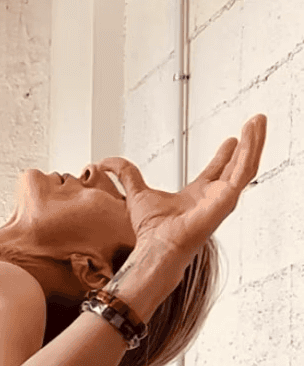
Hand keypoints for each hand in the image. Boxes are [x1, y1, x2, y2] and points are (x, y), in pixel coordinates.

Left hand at [101, 115, 265, 262]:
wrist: (156, 246)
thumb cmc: (150, 230)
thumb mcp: (136, 192)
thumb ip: (125, 174)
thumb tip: (105, 162)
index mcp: (197, 196)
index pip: (216, 171)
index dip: (225, 155)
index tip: (231, 140)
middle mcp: (213, 197)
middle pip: (236, 165)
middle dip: (248, 143)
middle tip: (255, 122)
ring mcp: (223, 198)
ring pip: (246, 165)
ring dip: (254, 142)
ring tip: (259, 120)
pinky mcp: (228, 199)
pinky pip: (244, 172)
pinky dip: (251, 152)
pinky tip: (253, 135)